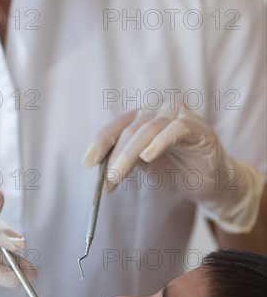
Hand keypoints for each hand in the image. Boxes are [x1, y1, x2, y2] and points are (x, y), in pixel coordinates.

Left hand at [82, 105, 263, 232]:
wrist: (209, 185)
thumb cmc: (176, 172)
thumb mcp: (144, 167)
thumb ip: (124, 161)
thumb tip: (98, 170)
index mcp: (144, 118)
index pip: (117, 126)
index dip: (100, 143)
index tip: (87, 163)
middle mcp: (159, 111)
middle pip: (130, 129)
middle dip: (115, 156)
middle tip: (106, 180)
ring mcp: (180, 116)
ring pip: (148, 129)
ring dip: (129, 154)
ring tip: (118, 175)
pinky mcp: (198, 128)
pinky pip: (176, 129)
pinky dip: (160, 142)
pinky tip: (148, 157)